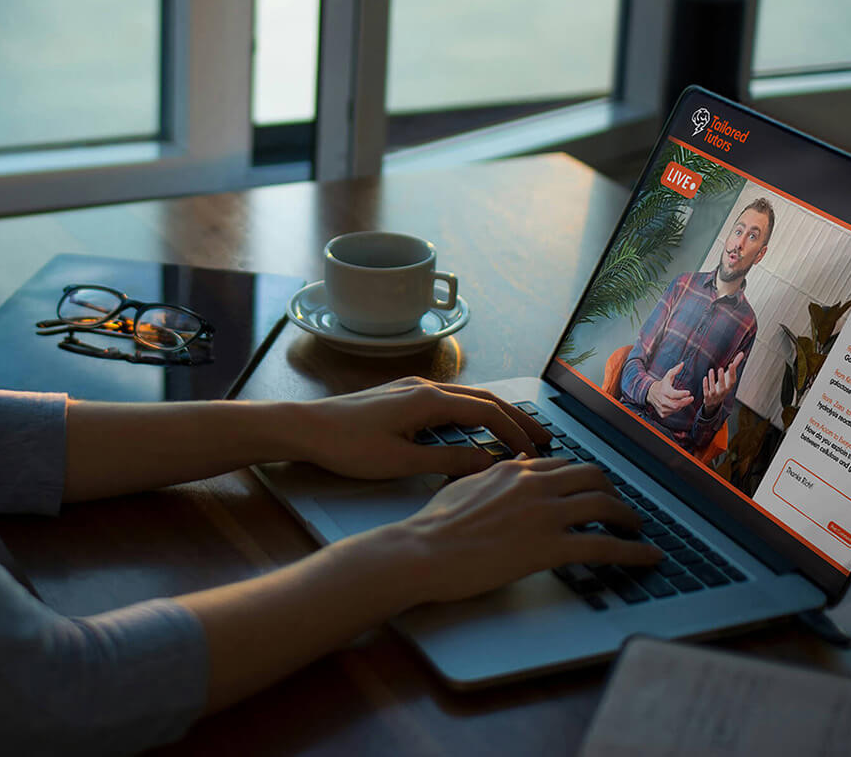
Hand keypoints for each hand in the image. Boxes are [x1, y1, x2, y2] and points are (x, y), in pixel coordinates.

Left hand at [292, 377, 550, 481]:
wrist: (306, 427)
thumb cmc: (347, 446)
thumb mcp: (400, 462)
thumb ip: (446, 462)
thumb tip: (487, 462)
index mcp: (429, 400)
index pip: (487, 412)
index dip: (515, 432)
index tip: (535, 453)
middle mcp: (425, 387)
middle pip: (483, 399)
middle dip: (516, 417)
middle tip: (544, 437)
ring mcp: (412, 388)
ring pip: (466, 397)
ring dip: (495, 413)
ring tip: (517, 433)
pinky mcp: (400, 396)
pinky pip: (448, 400)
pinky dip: (472, 412)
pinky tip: (474, 428)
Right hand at [392, 456, 663, 603]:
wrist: (423, 551)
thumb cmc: (434, 525)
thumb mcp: (464, 485)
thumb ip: (493, 473)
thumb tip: (514, 461)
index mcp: (513, 469)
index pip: (562, 465)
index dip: (583, 478)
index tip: (592, 489)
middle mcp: (535, 484)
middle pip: (592, 477)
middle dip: (612, 490)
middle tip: (619, 508)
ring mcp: (545, 514)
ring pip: (605, 505)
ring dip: (628, 518)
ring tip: (637, 530)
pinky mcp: (550, 547)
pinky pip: (605, 545)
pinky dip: (634, 551)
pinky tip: (649, 557)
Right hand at [646, 362, 693, 417]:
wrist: (650, 393)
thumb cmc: (662, 384)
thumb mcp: (668, 376)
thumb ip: (675, 370)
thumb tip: (682, 363)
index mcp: (664, 391)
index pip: (674, 394)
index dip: (682, 394)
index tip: (688, 392)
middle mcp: (662, 400)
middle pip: (676, 404)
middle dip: (685, 402)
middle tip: (691, 398)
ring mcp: (661, 407)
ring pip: (675, 409)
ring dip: (681, 405)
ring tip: (684, 401)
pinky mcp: (662, 413)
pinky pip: (672, 413)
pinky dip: (676, 410)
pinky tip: (677, 405)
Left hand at [700, 351, 745, 414]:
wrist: (714, 402)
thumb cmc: (723, 385)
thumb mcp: (728, 376)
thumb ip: (735, 365)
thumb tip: (741, 353)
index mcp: (729, 386)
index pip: (733, 380)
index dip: (732, 373)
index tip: (731, 364)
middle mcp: (724, 391)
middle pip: (724, 386)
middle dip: (722, 378)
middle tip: (721, 368)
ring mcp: (715, 395)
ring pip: (714, 389)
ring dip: (712, 380)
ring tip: (711, 370)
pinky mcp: (707, 397)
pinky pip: (706, 392)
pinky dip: (706, 385)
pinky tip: (705, 378)